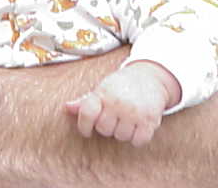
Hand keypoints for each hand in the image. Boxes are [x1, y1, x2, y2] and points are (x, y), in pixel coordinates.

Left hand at [64, 61, 179, 146]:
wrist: (150, 77)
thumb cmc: (121, 85)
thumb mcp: (103, 88)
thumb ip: (85, 101)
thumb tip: (67, 107)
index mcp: (103, 93)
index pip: (87, 113)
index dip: (83, 125)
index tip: (86, 131)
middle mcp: (117, 102)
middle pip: (104, 130)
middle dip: (108, 127)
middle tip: (114, 117)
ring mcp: (134, 112)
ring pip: (121, 137)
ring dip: (123, 132)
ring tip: (127, 119)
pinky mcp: (150, 120)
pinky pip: (138, 141)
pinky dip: (137, 138)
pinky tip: (137, 127)